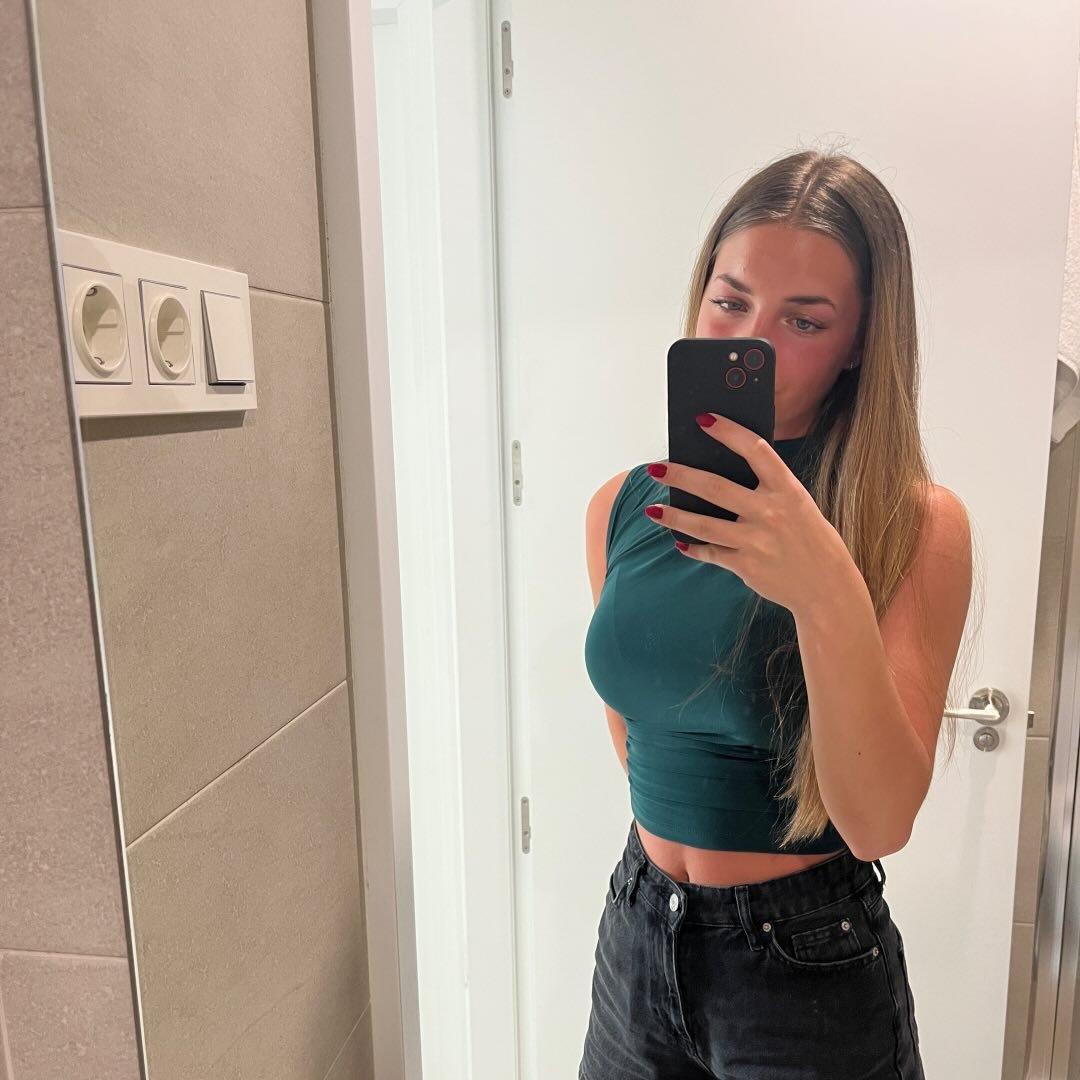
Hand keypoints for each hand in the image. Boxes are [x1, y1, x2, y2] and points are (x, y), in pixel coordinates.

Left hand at [643, 413, 853, 614]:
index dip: (728, 432)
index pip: (755, 450)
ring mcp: (755, 541)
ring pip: (702, 525)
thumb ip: (768, 490)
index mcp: (788, 490)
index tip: (703, 419)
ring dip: (673, 515)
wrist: (828, 588)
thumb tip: (724, 472)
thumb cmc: (811, 540)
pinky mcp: (745, 566)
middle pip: (714, 488)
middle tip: (655, 468)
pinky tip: (678, 541)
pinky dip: (691, 547)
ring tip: (652, 509)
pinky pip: (710, 553)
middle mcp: (770, 513)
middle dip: (680, 476)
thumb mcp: (799, 506)